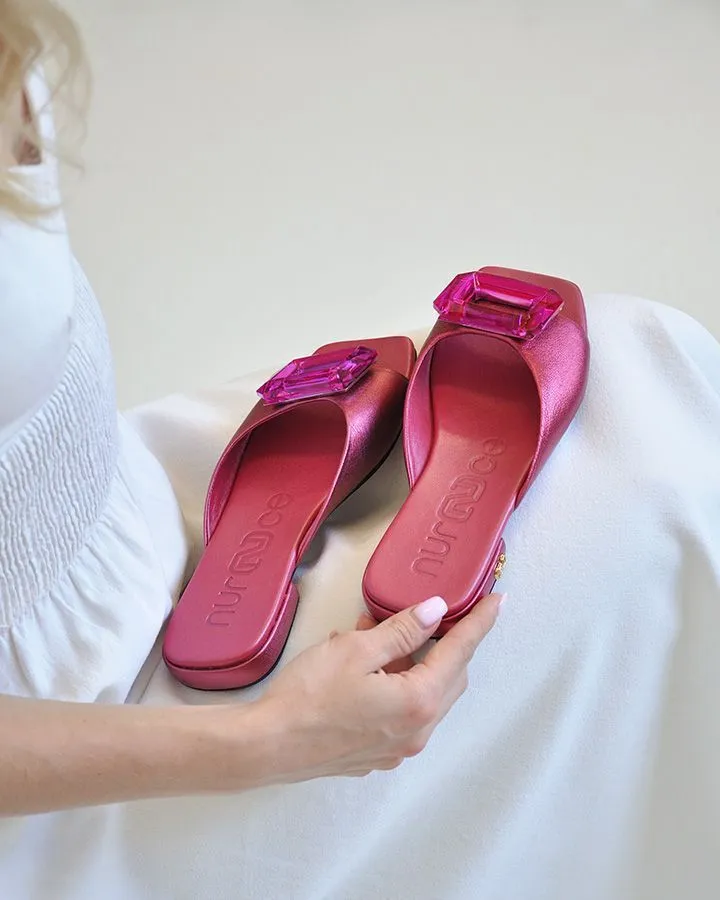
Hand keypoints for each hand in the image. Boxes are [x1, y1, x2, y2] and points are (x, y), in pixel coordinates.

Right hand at [255, 593, 503, 781]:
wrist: (266, 745)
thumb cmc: (307, 697)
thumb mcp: (356, 650)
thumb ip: (403, 630)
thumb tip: (434, 612)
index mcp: (419, 702)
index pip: (460, 652)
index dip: (479, 623)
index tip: (496, 603)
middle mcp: (416, 731)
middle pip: (447, 677)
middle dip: (441, 643)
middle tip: (422, 614)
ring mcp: (397, 747)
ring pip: (423, 695)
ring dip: (411, 663)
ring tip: (375, 635)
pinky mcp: (376, 754)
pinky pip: (400, 713)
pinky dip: (394, 686)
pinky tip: (363, 669)